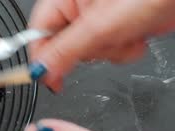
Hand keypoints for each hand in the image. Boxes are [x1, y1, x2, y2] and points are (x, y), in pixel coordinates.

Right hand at [29, 0, 174, 90]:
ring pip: (91, 52)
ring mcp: (99, 16)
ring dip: (112, 51)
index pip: (38, 34)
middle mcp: (78, 6)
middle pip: (66, 47)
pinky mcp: (117, 25)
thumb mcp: (97, 28)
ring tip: (127, 33)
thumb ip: (64, 52)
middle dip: (90, 51)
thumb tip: (39, 71)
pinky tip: (136, 34)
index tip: (48, 79)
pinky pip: (110, 50)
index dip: (43, 59)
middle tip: (105, 40)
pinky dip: (125, 49)